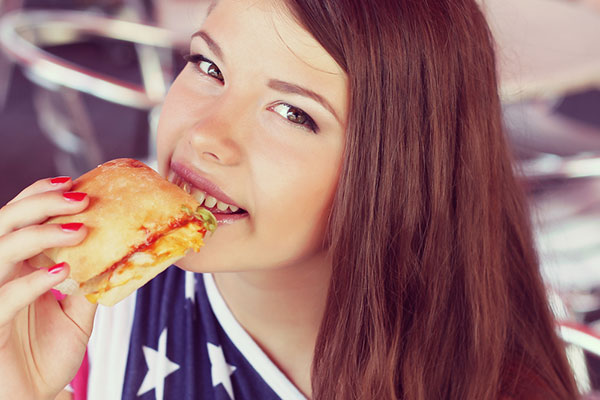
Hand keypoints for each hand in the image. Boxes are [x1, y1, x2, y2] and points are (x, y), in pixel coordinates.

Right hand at [0, 177, 96, 399]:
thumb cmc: (46, 357)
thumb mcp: (76, 315)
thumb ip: (91, 284)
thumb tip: (120, 256)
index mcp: (17, 268)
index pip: (22, 221)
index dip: (43, 197)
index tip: (79, 184)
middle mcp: (0, 275)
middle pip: (5, 223)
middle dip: (41, 204)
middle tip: (81, 198)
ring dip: (39, 234)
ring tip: (79, 229)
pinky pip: (1, 298)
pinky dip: (31, 281)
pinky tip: (61, 272)